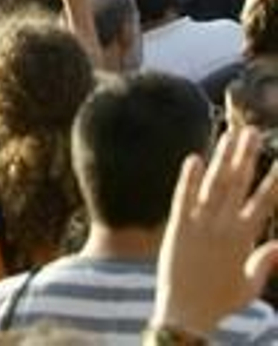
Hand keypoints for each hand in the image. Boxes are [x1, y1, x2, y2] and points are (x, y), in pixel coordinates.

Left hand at [153, 126, 277, 338]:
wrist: (187, 314)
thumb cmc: (219, 302)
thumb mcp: (249, 284)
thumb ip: (265, 261)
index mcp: (245, 239)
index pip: (264, 202)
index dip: (273, 180)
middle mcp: (224, 227)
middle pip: (238, 184)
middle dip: (246, 156)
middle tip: (251, 131)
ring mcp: (200, 225)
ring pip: (213, 185)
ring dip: (222, 159)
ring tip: (229, 135)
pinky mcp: (176, 227)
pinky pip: (182, 198)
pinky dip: (189, 178)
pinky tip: (194, 158)